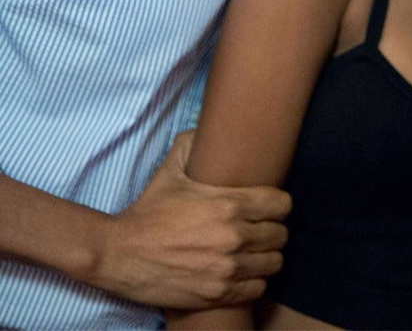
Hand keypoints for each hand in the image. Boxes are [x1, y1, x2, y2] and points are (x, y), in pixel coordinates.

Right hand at [88, 131, 289, 308]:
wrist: (119, 254)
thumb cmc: (148, 211)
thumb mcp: (170, 171)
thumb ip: (192, 144)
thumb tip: (206, 128)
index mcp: (230, 204)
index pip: (283, 204)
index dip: (279, 205)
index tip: (269, 209)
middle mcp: (235, 236)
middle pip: (281, 234)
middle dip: (274, 231)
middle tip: (260, 232)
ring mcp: (227, 266)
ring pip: (274, 262)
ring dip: (266, 257)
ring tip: (254, 254)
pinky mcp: (218, 292)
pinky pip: (258, 288)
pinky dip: (254, 281)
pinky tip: (243, 274)